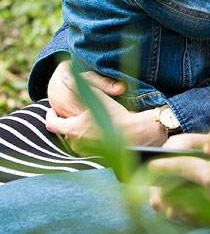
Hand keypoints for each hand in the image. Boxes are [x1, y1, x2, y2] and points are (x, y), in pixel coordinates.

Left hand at [46, 62, 166, 148]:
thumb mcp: (97, 97)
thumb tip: (64, 76)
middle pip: (62, 132)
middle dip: (64, 123)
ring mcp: (86, 151)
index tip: (52, 110)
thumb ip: (78, 85)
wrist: (137, 135)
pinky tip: (95, 133)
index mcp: (74, 128)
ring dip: (75, 132)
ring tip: (83, 123)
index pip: (51, 123)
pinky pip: (84, 149)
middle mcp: (77, 142)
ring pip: (73, 141)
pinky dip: (86, 141)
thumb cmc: (117, 116)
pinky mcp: (95, 156)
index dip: (50, 115)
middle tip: (70, 115)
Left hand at [149, 126, 209, 220]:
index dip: (162, 166)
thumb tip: (201, 146)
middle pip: (175, 199)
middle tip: (149, 186)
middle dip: (159, 192)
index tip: (151, 164)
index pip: (179, 169)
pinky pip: (201, 225)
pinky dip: (186, 221)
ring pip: (185, 217)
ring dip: (169, 210)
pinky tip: (181, 216)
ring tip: (159, 202)